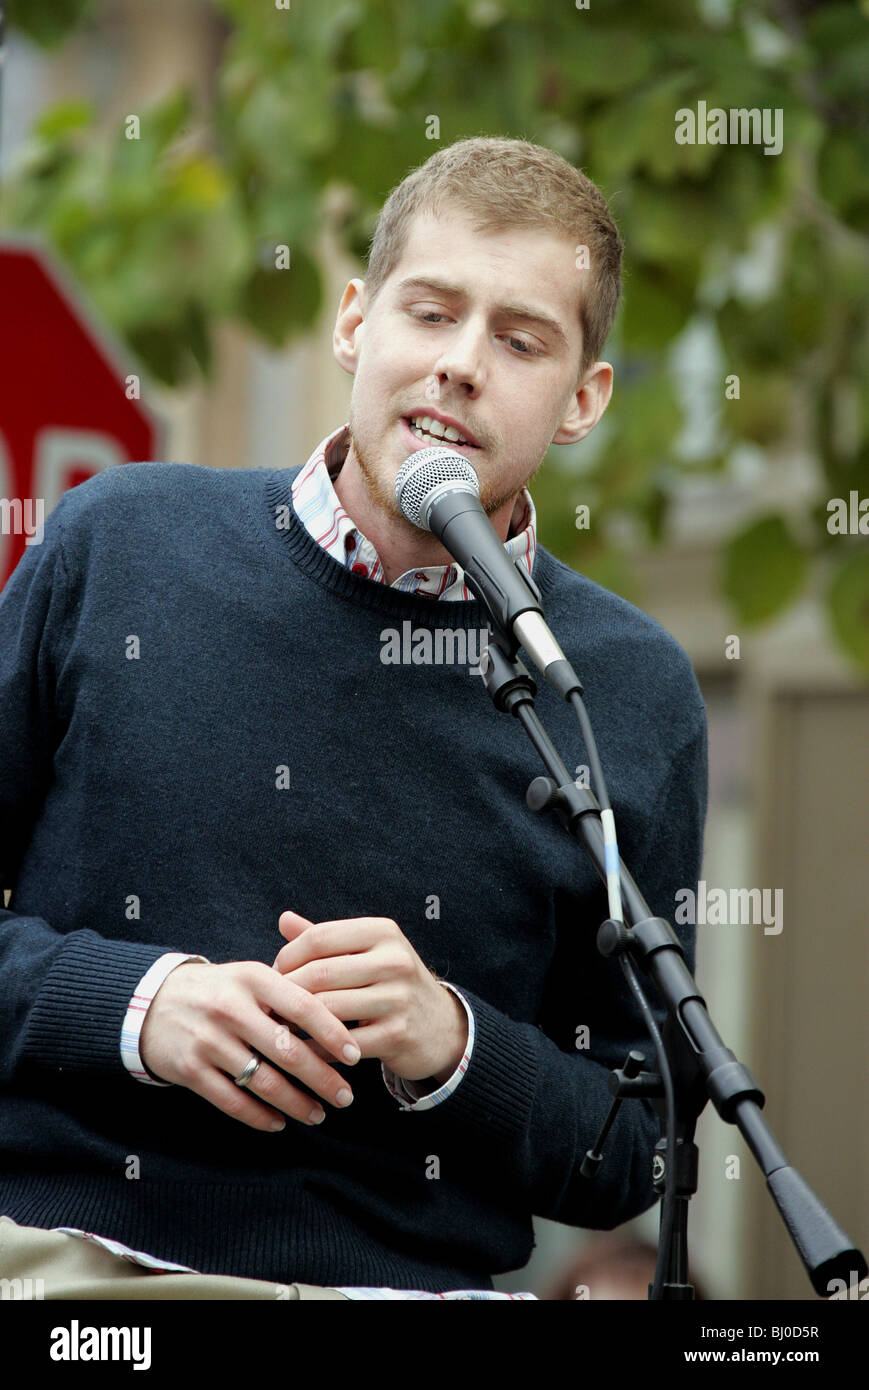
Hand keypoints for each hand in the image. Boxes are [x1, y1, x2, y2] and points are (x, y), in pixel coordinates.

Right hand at [138, 960, 361, 1131]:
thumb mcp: (250, 977)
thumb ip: (288, 994)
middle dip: (322, 1079)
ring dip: (296, 1103)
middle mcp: (230, 1008)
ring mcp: (208, 1040)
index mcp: (253, 978)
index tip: (354, 1056)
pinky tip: (279, 1123)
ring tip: (318, 1114)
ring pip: (263, 1081)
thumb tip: (341, 1022)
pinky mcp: (190, 1069)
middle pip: (287, 1051)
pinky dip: (260, 1117)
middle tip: (345, 1097)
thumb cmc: (218, 990)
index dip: (332, 1033)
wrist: (152, 1002)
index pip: (303, 1006)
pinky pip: (232, 1101)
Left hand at [272, 911, 468, 1083]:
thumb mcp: (366, 952)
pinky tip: (303, 1049)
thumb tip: (283, 919)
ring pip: (328, 1008)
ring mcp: (398, 998)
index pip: (319, 937)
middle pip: (319, 973)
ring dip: (296, 1021)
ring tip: (279, 1025)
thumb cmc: (390, 983)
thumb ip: (325, 938)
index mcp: (382, 932)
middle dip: (287, 991)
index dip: (288, 956)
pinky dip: (316, 1048)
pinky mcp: (397, 1034)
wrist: (440, 1025)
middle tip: (269, 1003)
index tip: (274, 973)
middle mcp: (394, 960)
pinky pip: (340, 1043)